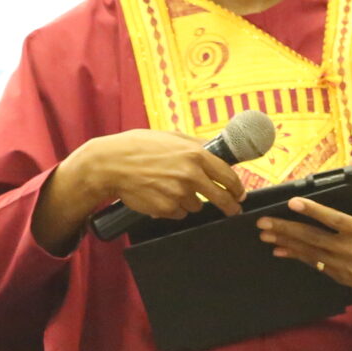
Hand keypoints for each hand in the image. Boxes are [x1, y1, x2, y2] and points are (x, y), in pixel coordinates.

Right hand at [72, 129, 249, 222]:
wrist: (111, 164)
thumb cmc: (138, 147)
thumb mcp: (170, 137)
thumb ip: (195, 144)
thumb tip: (217, 148)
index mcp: (195, 155)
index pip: (227, 175)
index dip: (237, 187)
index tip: (240, 193)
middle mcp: (190, 175)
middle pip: (221, 197)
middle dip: (230, 206)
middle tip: (233, 210)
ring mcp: (178, 194)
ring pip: (196, 206)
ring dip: (190, 201)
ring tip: (171, 188)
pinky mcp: (166, 209)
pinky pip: (179, 213)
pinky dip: (173, 207)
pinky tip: (160, 194)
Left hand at [254, 178, 351, 299]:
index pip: (334, 220)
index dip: (313, 211)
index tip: (292, 202)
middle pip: (314, 239)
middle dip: (286, 230)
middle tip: (263, 223)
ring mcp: (346, 267)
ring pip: (310, 254)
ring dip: (286, 244)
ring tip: (266, 236)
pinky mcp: (343, 278)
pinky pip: (316, 266)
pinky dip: (298, 258)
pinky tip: (281, 251)